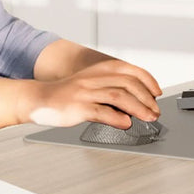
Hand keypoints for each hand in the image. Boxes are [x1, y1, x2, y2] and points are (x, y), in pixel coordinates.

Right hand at [24, 58, 161, 128]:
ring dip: (138, 108)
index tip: (157, 92)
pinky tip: (126, 123)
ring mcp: (85, 92)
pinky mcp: (77, 107)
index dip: (147, 80)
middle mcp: (93, 78)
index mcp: (98, 71)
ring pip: (119, 96)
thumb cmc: (64, 95)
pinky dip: (117, 117)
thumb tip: (132, 107)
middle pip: (128, 83)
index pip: (129, 70)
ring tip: (148, 117)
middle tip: (155, 110)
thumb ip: (109, 92)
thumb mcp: (90, 87)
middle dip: (146, 98)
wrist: (37, 99)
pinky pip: (101, 111)